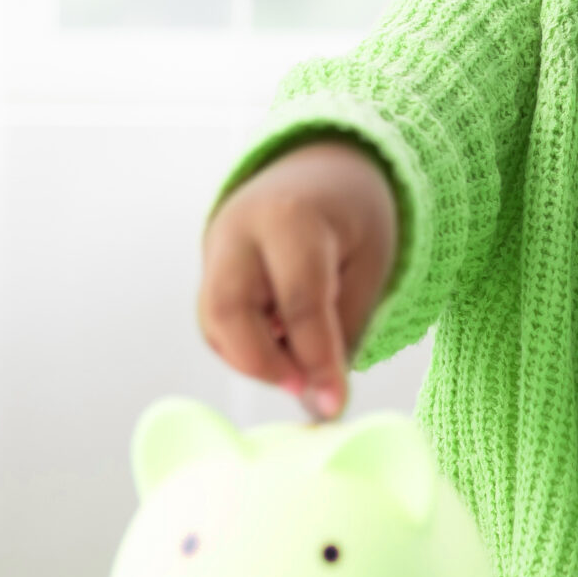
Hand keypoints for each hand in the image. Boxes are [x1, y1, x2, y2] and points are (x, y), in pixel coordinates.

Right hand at [196, 139, 398, 420]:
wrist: (321, 171)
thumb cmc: (354, 218)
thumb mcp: (369, 265)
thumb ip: (345, 333)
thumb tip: (323, 405)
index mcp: (292, 217)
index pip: (300, 301)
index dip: (316, 360)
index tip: (333, 404)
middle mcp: (239, 230)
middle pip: (230, 311)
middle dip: (264, 363)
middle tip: (305, 387)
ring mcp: (215, 249)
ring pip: (213, 324)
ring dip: (254, 359)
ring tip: (299, 360)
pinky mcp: (207, 270)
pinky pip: (214, 324)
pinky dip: (245, 347)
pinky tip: (281, 341)